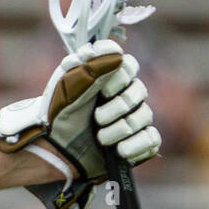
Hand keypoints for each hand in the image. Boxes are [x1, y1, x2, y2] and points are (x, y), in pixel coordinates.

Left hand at [0, 39, 160, 208]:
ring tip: (100, 138)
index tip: (103, 89)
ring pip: (144, 116)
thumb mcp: (68, 88)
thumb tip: (118, 56)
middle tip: (97, 118)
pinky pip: (151, 139)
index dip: (119, 75)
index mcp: (105, 77)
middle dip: (118, 107)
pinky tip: (118, 150)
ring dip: (120, 129)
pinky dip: (135, 145)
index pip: (127, 63)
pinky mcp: (139, 141)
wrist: (57, 152)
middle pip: (139, 90)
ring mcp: (132, 117)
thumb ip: (90, 68)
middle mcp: (122, 94)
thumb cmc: (59, 116)